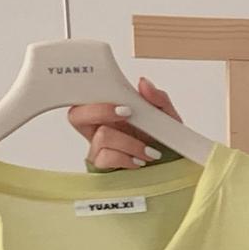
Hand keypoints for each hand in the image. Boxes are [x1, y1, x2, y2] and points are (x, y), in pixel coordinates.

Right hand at [67, 76, 182, 168]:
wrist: (172, 165)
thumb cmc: (163, 139)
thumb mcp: (166, 115)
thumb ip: (158, 98)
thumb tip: (144, 83)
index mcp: (107, 109)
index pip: (82, 96)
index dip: (90, 93)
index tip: (117, 95)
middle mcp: (97, 126)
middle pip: (76, 115)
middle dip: (102, 112)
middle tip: (128, 113)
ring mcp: (96, 147)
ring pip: (101, 136)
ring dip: (130, 143)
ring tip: (150, 151)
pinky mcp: (100, 166)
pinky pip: (105, 158)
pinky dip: (127, 158)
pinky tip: (139, 160)